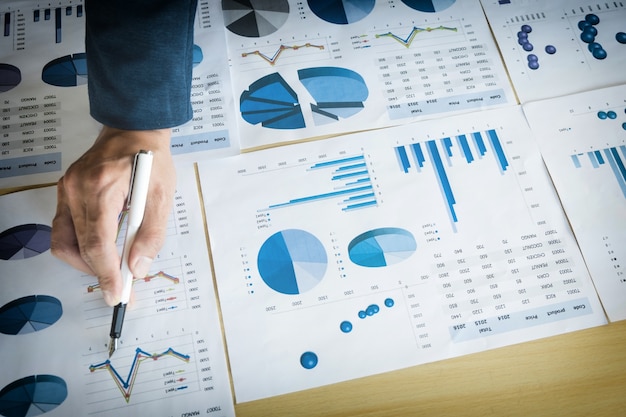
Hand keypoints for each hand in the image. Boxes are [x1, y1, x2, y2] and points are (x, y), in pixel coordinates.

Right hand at [51, 126, 175, 305]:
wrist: (134, 130)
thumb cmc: (151, 159)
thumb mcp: (162, 196)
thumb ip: (151, 234)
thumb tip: (137, 267)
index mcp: (101, 188)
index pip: (96, 243)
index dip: (106, 274)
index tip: (116, 295)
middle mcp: (76, 189)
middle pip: (76, 247)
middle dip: (97, 272)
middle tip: (119, 286)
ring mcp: (66, 189)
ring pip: (63, 241)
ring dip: (85, 261)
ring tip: (111, 267)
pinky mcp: (65, 191)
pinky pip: (64, 227)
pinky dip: (80, 244)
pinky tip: (101, 247)